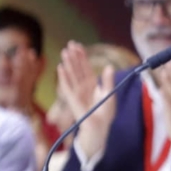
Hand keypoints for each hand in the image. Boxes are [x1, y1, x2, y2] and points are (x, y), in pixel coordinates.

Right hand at [56, 42, 115, 159]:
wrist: (99, 126)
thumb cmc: (104, 112)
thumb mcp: (109, 94)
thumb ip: (108, 81)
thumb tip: (109, 66)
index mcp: (91, 84)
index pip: (85, 67)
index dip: (82, 56)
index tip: (78, 46)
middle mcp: (82, 86)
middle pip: (77, 68)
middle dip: (73, 56)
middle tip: (69, 44)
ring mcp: (76, 91)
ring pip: (72, 74)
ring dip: (68, 63)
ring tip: (64, 52)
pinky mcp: (72, 98)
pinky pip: (66, 86)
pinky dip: (63, 77)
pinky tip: (61, 67)